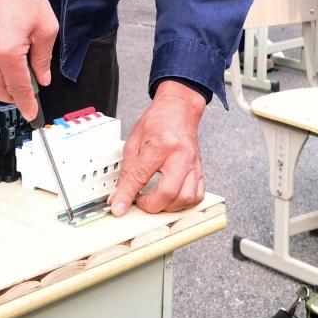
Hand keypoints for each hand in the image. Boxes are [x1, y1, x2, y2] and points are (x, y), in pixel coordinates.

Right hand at [0, 0, 58, 121]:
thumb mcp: (45, 26)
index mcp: (8, 53)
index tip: (31, 114)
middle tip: (26, 92)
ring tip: (16, 64)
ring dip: (1, 79)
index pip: (19, 89)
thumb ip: (43, 58)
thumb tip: (43, 79)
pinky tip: (1, 48)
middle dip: (12, 96)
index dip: (26, 103)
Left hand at [110, 81, 205, 215]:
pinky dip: (183, 203)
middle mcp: (180, 156)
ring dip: (168, 207)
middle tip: (140, 201)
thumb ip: (127, 172)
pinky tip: (172, 199)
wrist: (179, 110)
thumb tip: (118, 196)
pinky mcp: (199, 171)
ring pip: (186, 198)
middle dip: (151, 205)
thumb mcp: (133, 143)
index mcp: (160, 145)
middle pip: (169, 192)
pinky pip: (197, 196)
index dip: (127, 195)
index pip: (141, 176)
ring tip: (156, 200)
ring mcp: (193, 164)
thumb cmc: (158, 122)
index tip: (119, 207)